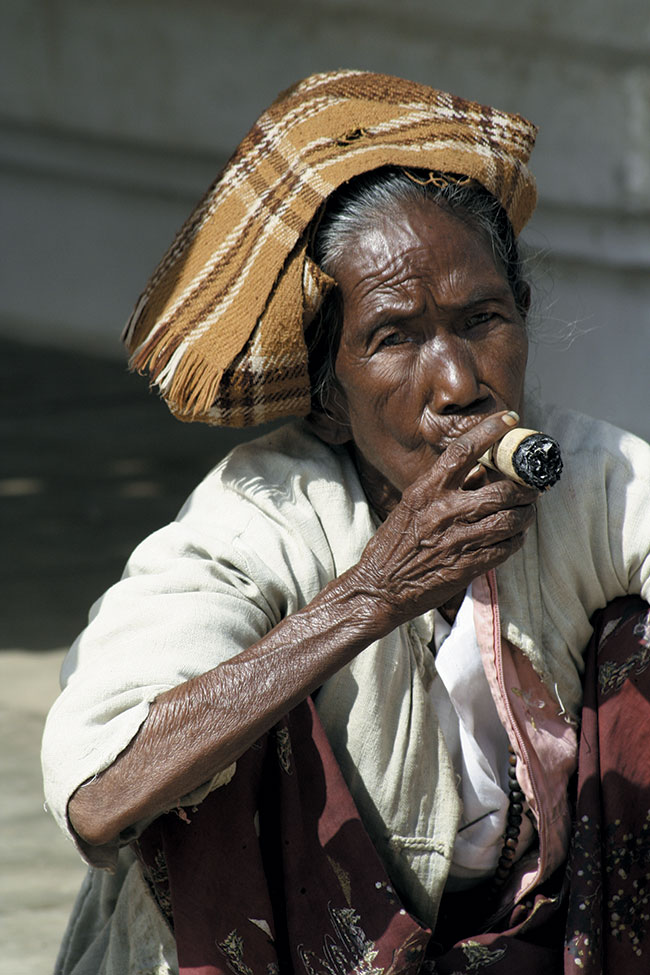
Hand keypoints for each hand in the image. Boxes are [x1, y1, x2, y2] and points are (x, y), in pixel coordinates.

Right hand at [352, 412, 537, 625]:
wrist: (379, 587)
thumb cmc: (395, 544)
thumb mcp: (412, 506)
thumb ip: (444, 488)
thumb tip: (482, 472)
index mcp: (426, 490)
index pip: (462, 450)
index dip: (490, 431)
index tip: (510, 419)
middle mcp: (443, 511)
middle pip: (501, 490)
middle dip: (524, 488)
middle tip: (532, 486)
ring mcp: (457, 540)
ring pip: (510, 519)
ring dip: (526, 514)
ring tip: (528, 512)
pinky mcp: (467, 566)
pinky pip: (506, 547)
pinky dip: (517, 539)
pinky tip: (515, 536)